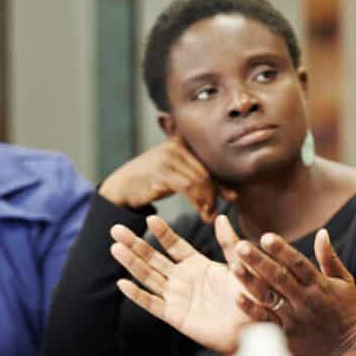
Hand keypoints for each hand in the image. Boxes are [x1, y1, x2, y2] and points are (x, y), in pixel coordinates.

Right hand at [98, 138, 236, 221]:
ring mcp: (168, 157)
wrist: (123, 186)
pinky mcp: (161, 171)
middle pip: (207, 171)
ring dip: (208, 201)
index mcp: (183, 140)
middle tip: (216, 211)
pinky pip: (189, 188)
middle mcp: (177, 144)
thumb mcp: (180, 174)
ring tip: (208, 215)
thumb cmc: (155, 180)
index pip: (210, 160)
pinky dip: (199, 203)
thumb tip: (233, 194)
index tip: (232, 196)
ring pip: (200, 180)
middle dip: (216, 193)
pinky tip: (202, 213)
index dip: (222, 179)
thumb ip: (202, 179)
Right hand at [110, 214, 251, 355]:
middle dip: (135, 244)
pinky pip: (153, 304)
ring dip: (132, 263)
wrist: (253, 330)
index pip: (174, 245)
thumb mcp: (240, 266)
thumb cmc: (250, 298)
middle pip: (154, 258)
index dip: (162, 233)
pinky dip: (137, 295)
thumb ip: (229, 244)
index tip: (149, 218)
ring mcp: (177, 297)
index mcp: (197, 265)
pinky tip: (123, 283)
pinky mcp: (175, 316)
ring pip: (148, 277)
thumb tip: (220, 218)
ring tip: (115, 247)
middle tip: (116, 229)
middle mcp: (183, 279)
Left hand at [230, 229, 355, 355]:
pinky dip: (252, 310)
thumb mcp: (344, 282)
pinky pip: (267, 321)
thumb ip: (330, 258)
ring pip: (270, 298)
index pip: (299, 264)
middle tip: (241, 246)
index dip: (282, 250)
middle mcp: (305, 300)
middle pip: (279, 278)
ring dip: (251, 282)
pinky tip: (237, 297)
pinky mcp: (287, 336)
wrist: (346, 352)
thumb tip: (321, 232)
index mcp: (320, 285)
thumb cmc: (345, 312)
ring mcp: (294, 319)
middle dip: (260, 261)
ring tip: (234, 266)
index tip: (266, 237)